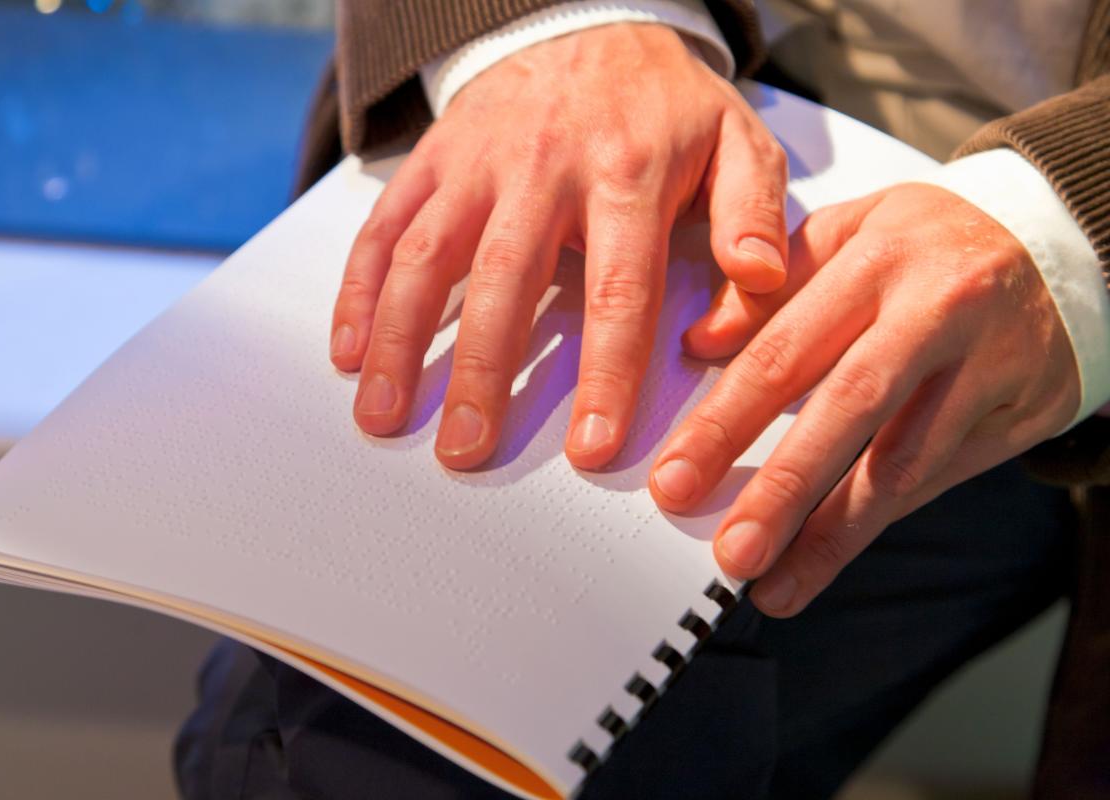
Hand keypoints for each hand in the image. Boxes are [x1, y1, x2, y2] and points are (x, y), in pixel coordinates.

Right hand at [329, 23, 788, 468]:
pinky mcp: (432, 159)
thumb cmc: (661, 103)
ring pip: (426, 254)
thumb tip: (764, 283)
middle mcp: (542, 168)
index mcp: (626, 174)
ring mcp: (476, 163)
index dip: (605, 375)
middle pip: (505, 281)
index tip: (592, 448)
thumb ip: (754, 214)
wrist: (586, 22)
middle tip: (464, 450)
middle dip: (481, 373)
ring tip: (382, 415)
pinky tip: (349, 349)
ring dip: (398, 339)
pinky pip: (384, 225)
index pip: (618, 291)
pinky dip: (359, 289)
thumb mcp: (735, 141)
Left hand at [648, 183, 1079, 615]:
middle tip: (731, 553)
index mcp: (877, 256)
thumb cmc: (924, 246)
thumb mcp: (845, 234)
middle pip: (848, 408)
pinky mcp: (1024, 409)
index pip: (785, 349)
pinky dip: (877, 522)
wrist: (1055, 244)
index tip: (675, 480)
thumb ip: (769, 288)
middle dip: (781, 490)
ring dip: (832, 533)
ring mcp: (988, 362)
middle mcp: (937, 307)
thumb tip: (697, 345)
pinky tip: (828, 557)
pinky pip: (939, 477)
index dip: (724, 422)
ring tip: (774, 584)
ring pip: (903, 461)